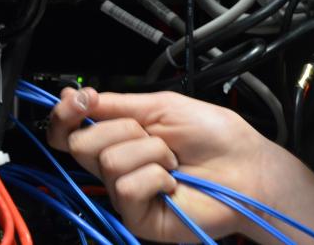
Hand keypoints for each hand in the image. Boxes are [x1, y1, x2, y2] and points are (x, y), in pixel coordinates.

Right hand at [47, 88, 294, 242]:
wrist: (247, 168)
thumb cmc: (217, 138)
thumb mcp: (165, 106)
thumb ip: (119, 103)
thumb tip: (78, 96)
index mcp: (121, 137)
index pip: (71, 131)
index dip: (66, 115)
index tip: (78, 101)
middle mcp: (119, 165)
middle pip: (81, 144)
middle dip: (123, 129)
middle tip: (155, 135)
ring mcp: (126, 193)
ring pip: (109, 161)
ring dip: (150, 152)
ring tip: (173, 160)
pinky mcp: (137, 216)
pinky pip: (127, 187)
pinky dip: (156, 176)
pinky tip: (173, 181)